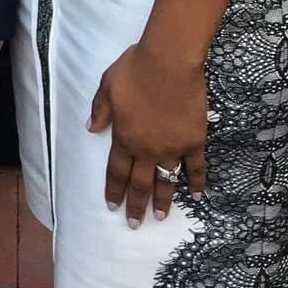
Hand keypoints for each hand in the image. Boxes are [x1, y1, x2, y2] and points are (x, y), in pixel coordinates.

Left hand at [88, 41, 207, 226]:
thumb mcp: (107, 85)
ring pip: (166, 181)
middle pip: (140, 183)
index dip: (114, 190)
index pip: (116, 171)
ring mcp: (172, 147)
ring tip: (161, 218)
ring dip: (163, 201)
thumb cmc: (135, 69)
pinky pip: (195, 168)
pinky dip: (196, 183)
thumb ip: (100, 109)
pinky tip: (196, 197)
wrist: (168, 62)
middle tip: (134, 224)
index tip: (113, 207)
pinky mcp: (193, 142)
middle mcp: (147, 148)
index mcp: (124, 137)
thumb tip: (91, 129)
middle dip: (136, 206)